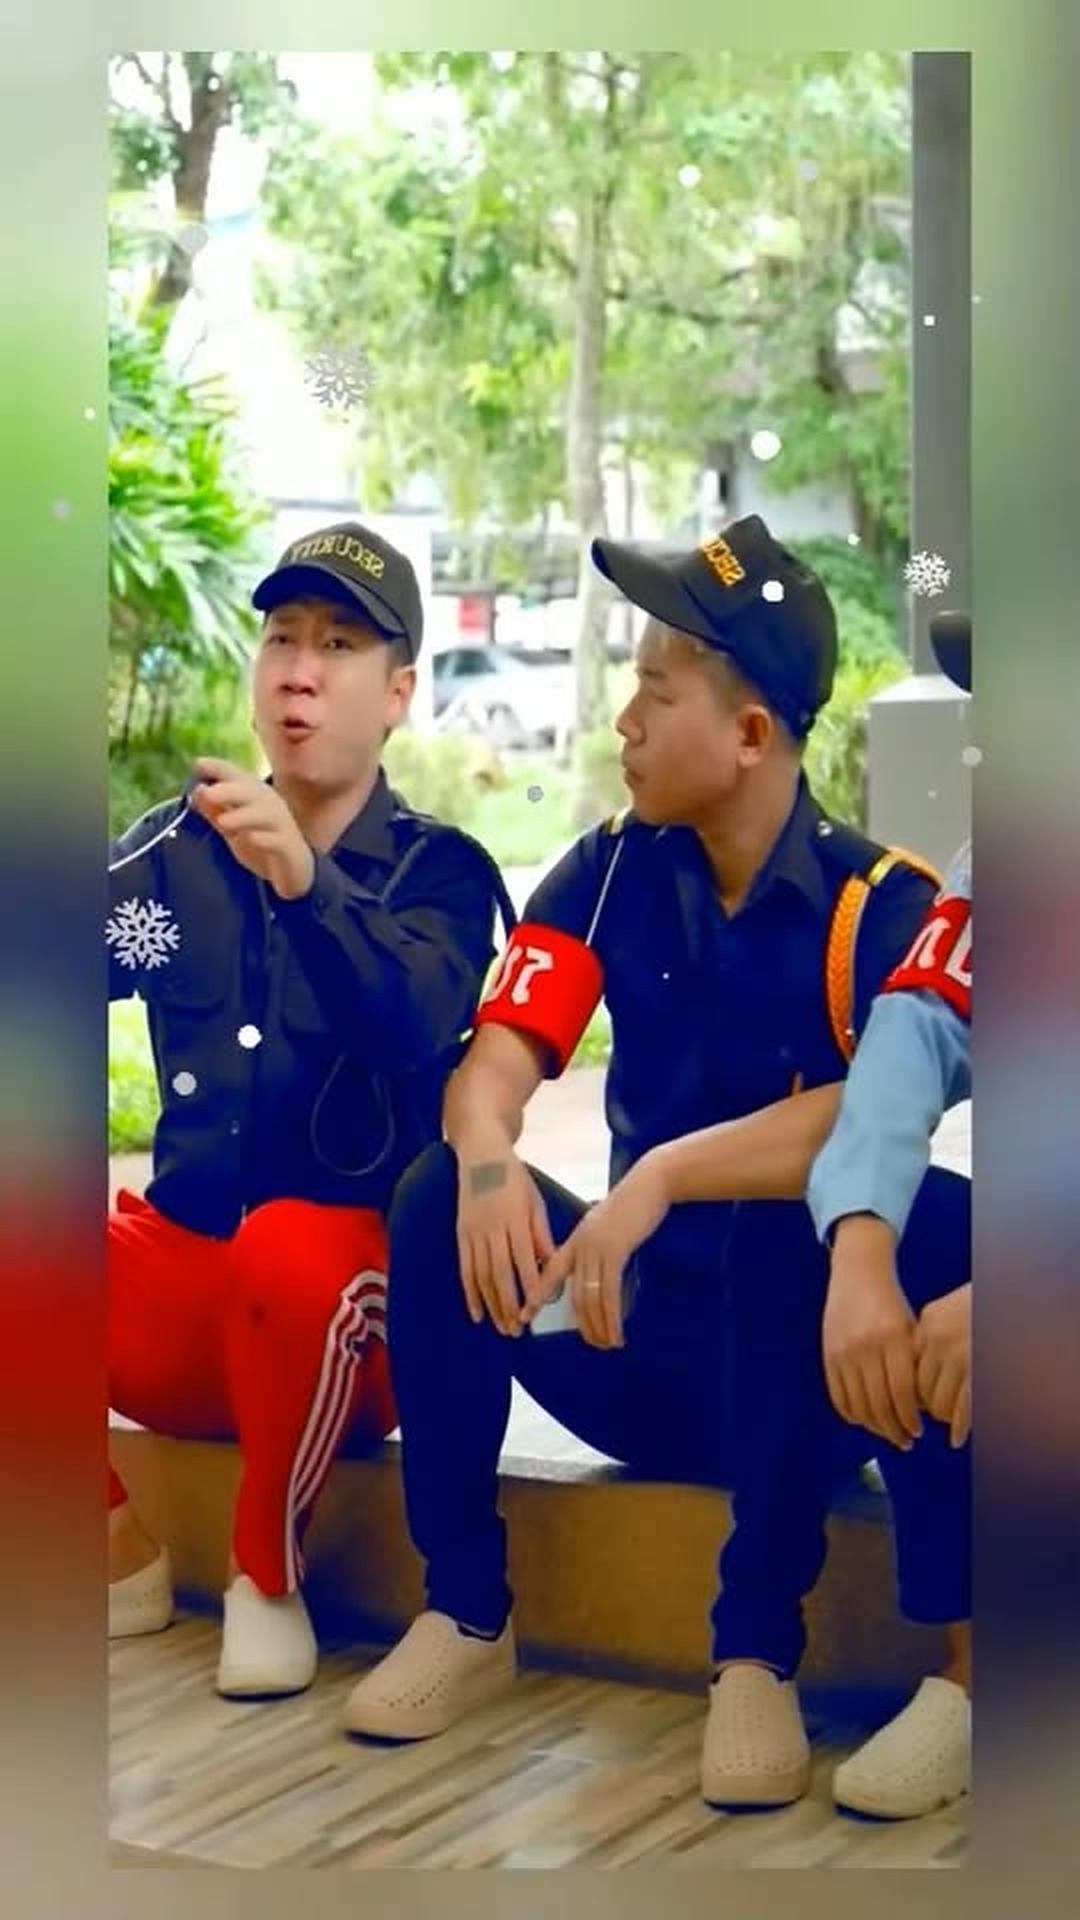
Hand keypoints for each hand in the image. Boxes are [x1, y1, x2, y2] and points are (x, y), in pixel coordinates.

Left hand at [189, 758, 314, 900]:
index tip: (199, 763)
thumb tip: (197, 789)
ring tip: (222, 821)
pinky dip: (265, 839)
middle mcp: (270, 806)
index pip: (237, 777)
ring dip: (244, 815)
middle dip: (230, 790)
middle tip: (208, 793)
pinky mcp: (289, 848)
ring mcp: (281, 827)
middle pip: (252, 792)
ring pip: (265, 815)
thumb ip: (215, 811)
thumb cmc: (261, 842)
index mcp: (255, 797)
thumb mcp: (231, 828)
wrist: (293, 870)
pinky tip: (252, 838)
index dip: (220, 768)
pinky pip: (278, 841)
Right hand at [454, 1141, 554, 1338]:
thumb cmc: (515, 1178)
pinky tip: (476, 1313)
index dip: (530, 1285)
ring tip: (501, 1327)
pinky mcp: (460, 1234)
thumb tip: (551, 1266)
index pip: (524, 1259)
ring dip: (491, 1305)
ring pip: (481, 1276)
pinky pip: (464, 1269)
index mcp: (516, 1218)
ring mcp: (473, 1231)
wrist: (480, 1155)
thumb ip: (541, 1235)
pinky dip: (470, 1293)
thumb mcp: (535, 1201)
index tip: (536, 1308)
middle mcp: (493, 1227)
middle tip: (517, 1330)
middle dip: (509, 1304)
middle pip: (500, 1273)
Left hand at [527, 1155, 669, 1349]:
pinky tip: (617, 1332)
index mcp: (575, 1240)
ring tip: (607, 1344)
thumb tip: (597, 1266)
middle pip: (572, 1294)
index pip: (549, 1272)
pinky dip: (612, 1318)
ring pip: (589, 1298)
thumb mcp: (605, 1224)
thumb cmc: (631, 1203)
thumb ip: (596, 1244)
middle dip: (582, 1323)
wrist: (649, 1185)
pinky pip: (609, 1294)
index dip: (536, 1296)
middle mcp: (580, 1246)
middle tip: (591, 1344)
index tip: (524, 1315)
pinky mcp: (614, 1253)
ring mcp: (595, 1249)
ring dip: (598, 1326)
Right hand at [823, 1215, 922, 1450]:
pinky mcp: (828, 1356)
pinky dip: (852, 1415)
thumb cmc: (891, 1304)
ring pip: (858, 1405)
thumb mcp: (911, 1330)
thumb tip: (924, 1410)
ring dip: (874, 1427)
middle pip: (879, 1403)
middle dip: (894, 1429)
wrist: (857, 1274)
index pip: (903, 1392)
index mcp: (892, 1338)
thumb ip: (915, 1366)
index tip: (918, 1431)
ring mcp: (843, 1352)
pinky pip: (838, 1397)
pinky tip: (865, 1420)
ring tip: (887, 1434)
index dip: (910, 1418)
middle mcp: (866, 1346)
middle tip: (906, 1441)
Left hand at [914, 1283, 970, 1446]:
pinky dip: (958, 1428)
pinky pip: (963, 1409)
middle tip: (931, 1414)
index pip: (908, 1367)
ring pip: (938, 1402)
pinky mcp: (982, 1371)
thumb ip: (929, 1340)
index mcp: (929, 1322)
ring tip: (947, 1419)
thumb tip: (914, 1383)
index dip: (911, 1388)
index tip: (912, 1401)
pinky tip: (956, 1439)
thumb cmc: (983, 1308)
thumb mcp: (947, 1313)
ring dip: (942, 1416)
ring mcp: (961, 1355)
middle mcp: (940, 1338)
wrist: (1017, 1298)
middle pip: (919, 1388)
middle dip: (925, 1406)